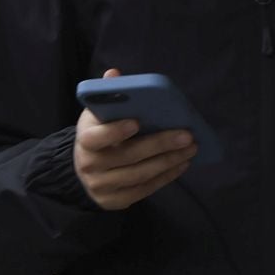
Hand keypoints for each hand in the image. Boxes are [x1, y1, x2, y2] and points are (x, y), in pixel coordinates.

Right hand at [72, 68, 197, 209]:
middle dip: (160, 144)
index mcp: (85, 139)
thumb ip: (107, 94)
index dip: (115, 131)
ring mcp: (102, 186)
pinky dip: (166, 177)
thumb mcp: (97, 114)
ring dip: (169, 161)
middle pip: (127, 156)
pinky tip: (182, 164)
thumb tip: (114, 74)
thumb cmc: (98, 134)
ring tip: (191, 148)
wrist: (83, 169)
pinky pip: (144, 190)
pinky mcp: (115, 201)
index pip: (95, 137)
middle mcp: (90, 165)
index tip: (137, 121)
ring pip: (140, 175)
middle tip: (187, 135)